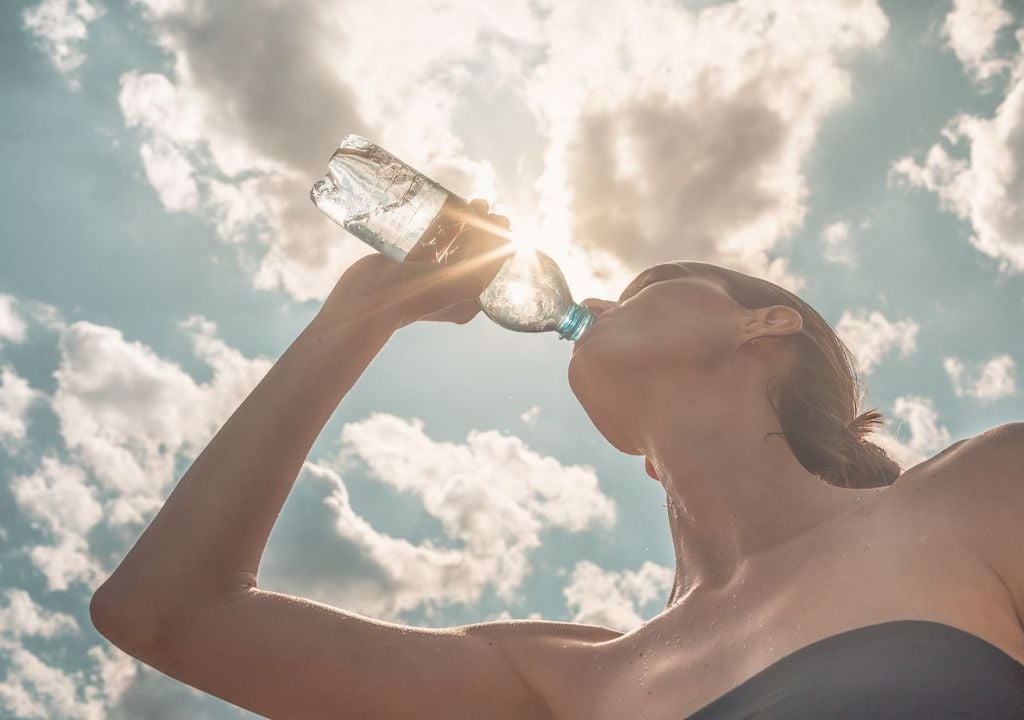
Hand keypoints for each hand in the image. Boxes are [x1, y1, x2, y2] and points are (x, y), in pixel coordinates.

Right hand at [316, 199, 514, 330]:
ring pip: (453, 243)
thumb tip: (508, 240)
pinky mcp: (408, 262)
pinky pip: (430, 239)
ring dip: (466, 222)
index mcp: (465, 301)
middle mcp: (448, 288)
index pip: (490, 268)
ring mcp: (427, 274)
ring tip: (476, 201)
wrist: (369, 300)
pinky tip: (449, 207)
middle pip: (474, 253)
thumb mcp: (464, 281)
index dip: (500, 243)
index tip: (504, 222)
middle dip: (485, 228)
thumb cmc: (417, 296)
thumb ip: (488, 262)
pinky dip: (442, 224)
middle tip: (490, 207)